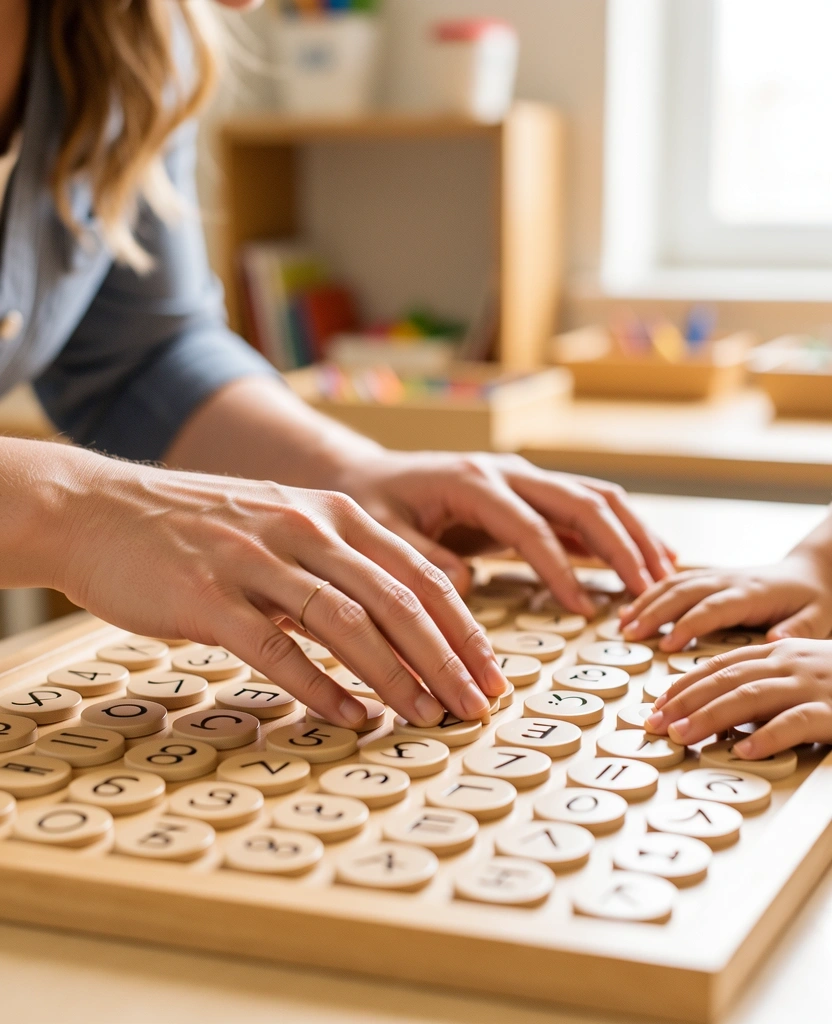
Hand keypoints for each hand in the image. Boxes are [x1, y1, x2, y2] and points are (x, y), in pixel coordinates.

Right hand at [58, 452, 505, 729]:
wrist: (97, 509)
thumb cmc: (198, 527)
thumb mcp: (282, 524)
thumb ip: (340, 559)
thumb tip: (403, 614)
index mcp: (331, 513)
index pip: (419, 574)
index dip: (462, 628)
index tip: (490, 674)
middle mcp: (303, 529)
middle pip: (396, 600)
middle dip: (446, 659)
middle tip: (476, 707)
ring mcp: (254, 561)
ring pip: (345, 624)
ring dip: (395, 677)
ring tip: (426, 717)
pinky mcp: (207, 598)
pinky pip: (275, 651)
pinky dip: (320, 689)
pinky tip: (350, 718)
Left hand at [334, 451, 674, 617]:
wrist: (368, 478)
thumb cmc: (372, 507)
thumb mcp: (381, 535)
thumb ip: (421, 559)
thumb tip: (465, 587)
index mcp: (473, 481)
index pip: (531, 527)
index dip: (560, 569)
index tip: (585, 611)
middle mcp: (507, 471)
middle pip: (582, 501)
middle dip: (622, 546)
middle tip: (651, 592)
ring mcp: (523, 478)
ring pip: (596, 498)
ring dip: (634, 534)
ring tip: (666, 576)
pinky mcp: (530, 493)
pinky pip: (586, 508)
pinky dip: (620, 533)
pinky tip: (647, 560)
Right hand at [619, 547, 831, 651]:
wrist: (810, 573)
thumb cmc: (814, 600)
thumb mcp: (819, 617)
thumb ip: (799, 629)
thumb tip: (776, 641)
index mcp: (752, 593)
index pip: (713, 608)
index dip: (689, 625)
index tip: (667, 644)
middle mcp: (728, 580)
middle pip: (683, 592)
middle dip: (654, 612)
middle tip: (630, 634)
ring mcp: (716, 576)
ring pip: (673, 584)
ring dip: (645, 602)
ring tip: (623, 624)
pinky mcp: (708, 578)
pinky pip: (673, 582)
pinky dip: (649, 594)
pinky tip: (631, 609)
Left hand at [644, 639, 831, 757]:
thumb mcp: (805, 672)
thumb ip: (769, 682)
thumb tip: (725, 711)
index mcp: (782, 651)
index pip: (721, 664)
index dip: (685, 683)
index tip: (657, 703)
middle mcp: (792, 663)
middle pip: (725, 679)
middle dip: (683, 700)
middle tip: (653, 723)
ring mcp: (813, 685)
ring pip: (749, 697)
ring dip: (709, 717)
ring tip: (681, 736)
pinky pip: (795, 723)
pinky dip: (765, 738)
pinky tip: (742, 753)